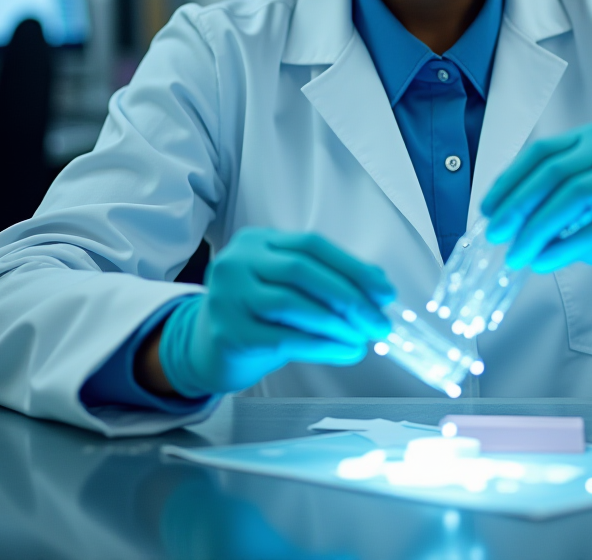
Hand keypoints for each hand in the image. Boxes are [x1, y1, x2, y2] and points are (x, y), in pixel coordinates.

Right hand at [156, 229, 394, 397]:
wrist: (206, 348)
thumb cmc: (260, 313)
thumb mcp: (286, 284)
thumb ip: (326, 279)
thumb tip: (380, 287)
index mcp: (258, 240)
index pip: (312, 245)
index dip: (353, 267)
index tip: (386, 291)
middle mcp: (238, 261)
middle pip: (303, 271)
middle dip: (350, 296)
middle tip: (380, 321)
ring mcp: (228, 296)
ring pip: (293, 304)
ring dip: (337, 323)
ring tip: (364, 339)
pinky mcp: (229, 332)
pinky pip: (284, 338)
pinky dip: (322, 345)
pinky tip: (345, 352)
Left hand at [481, 124, 591, 298]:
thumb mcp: (572, 207)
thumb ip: (541, 203)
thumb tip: (496, 220)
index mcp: (589, 139)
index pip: (540, 154)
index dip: (509, 181)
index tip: (486, 210)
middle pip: (553, 173)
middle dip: (517, 207)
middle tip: (496, 236)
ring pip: (574, 195)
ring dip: (538, 228)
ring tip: (517, 255)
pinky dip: (566, 245)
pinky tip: (545, 262)